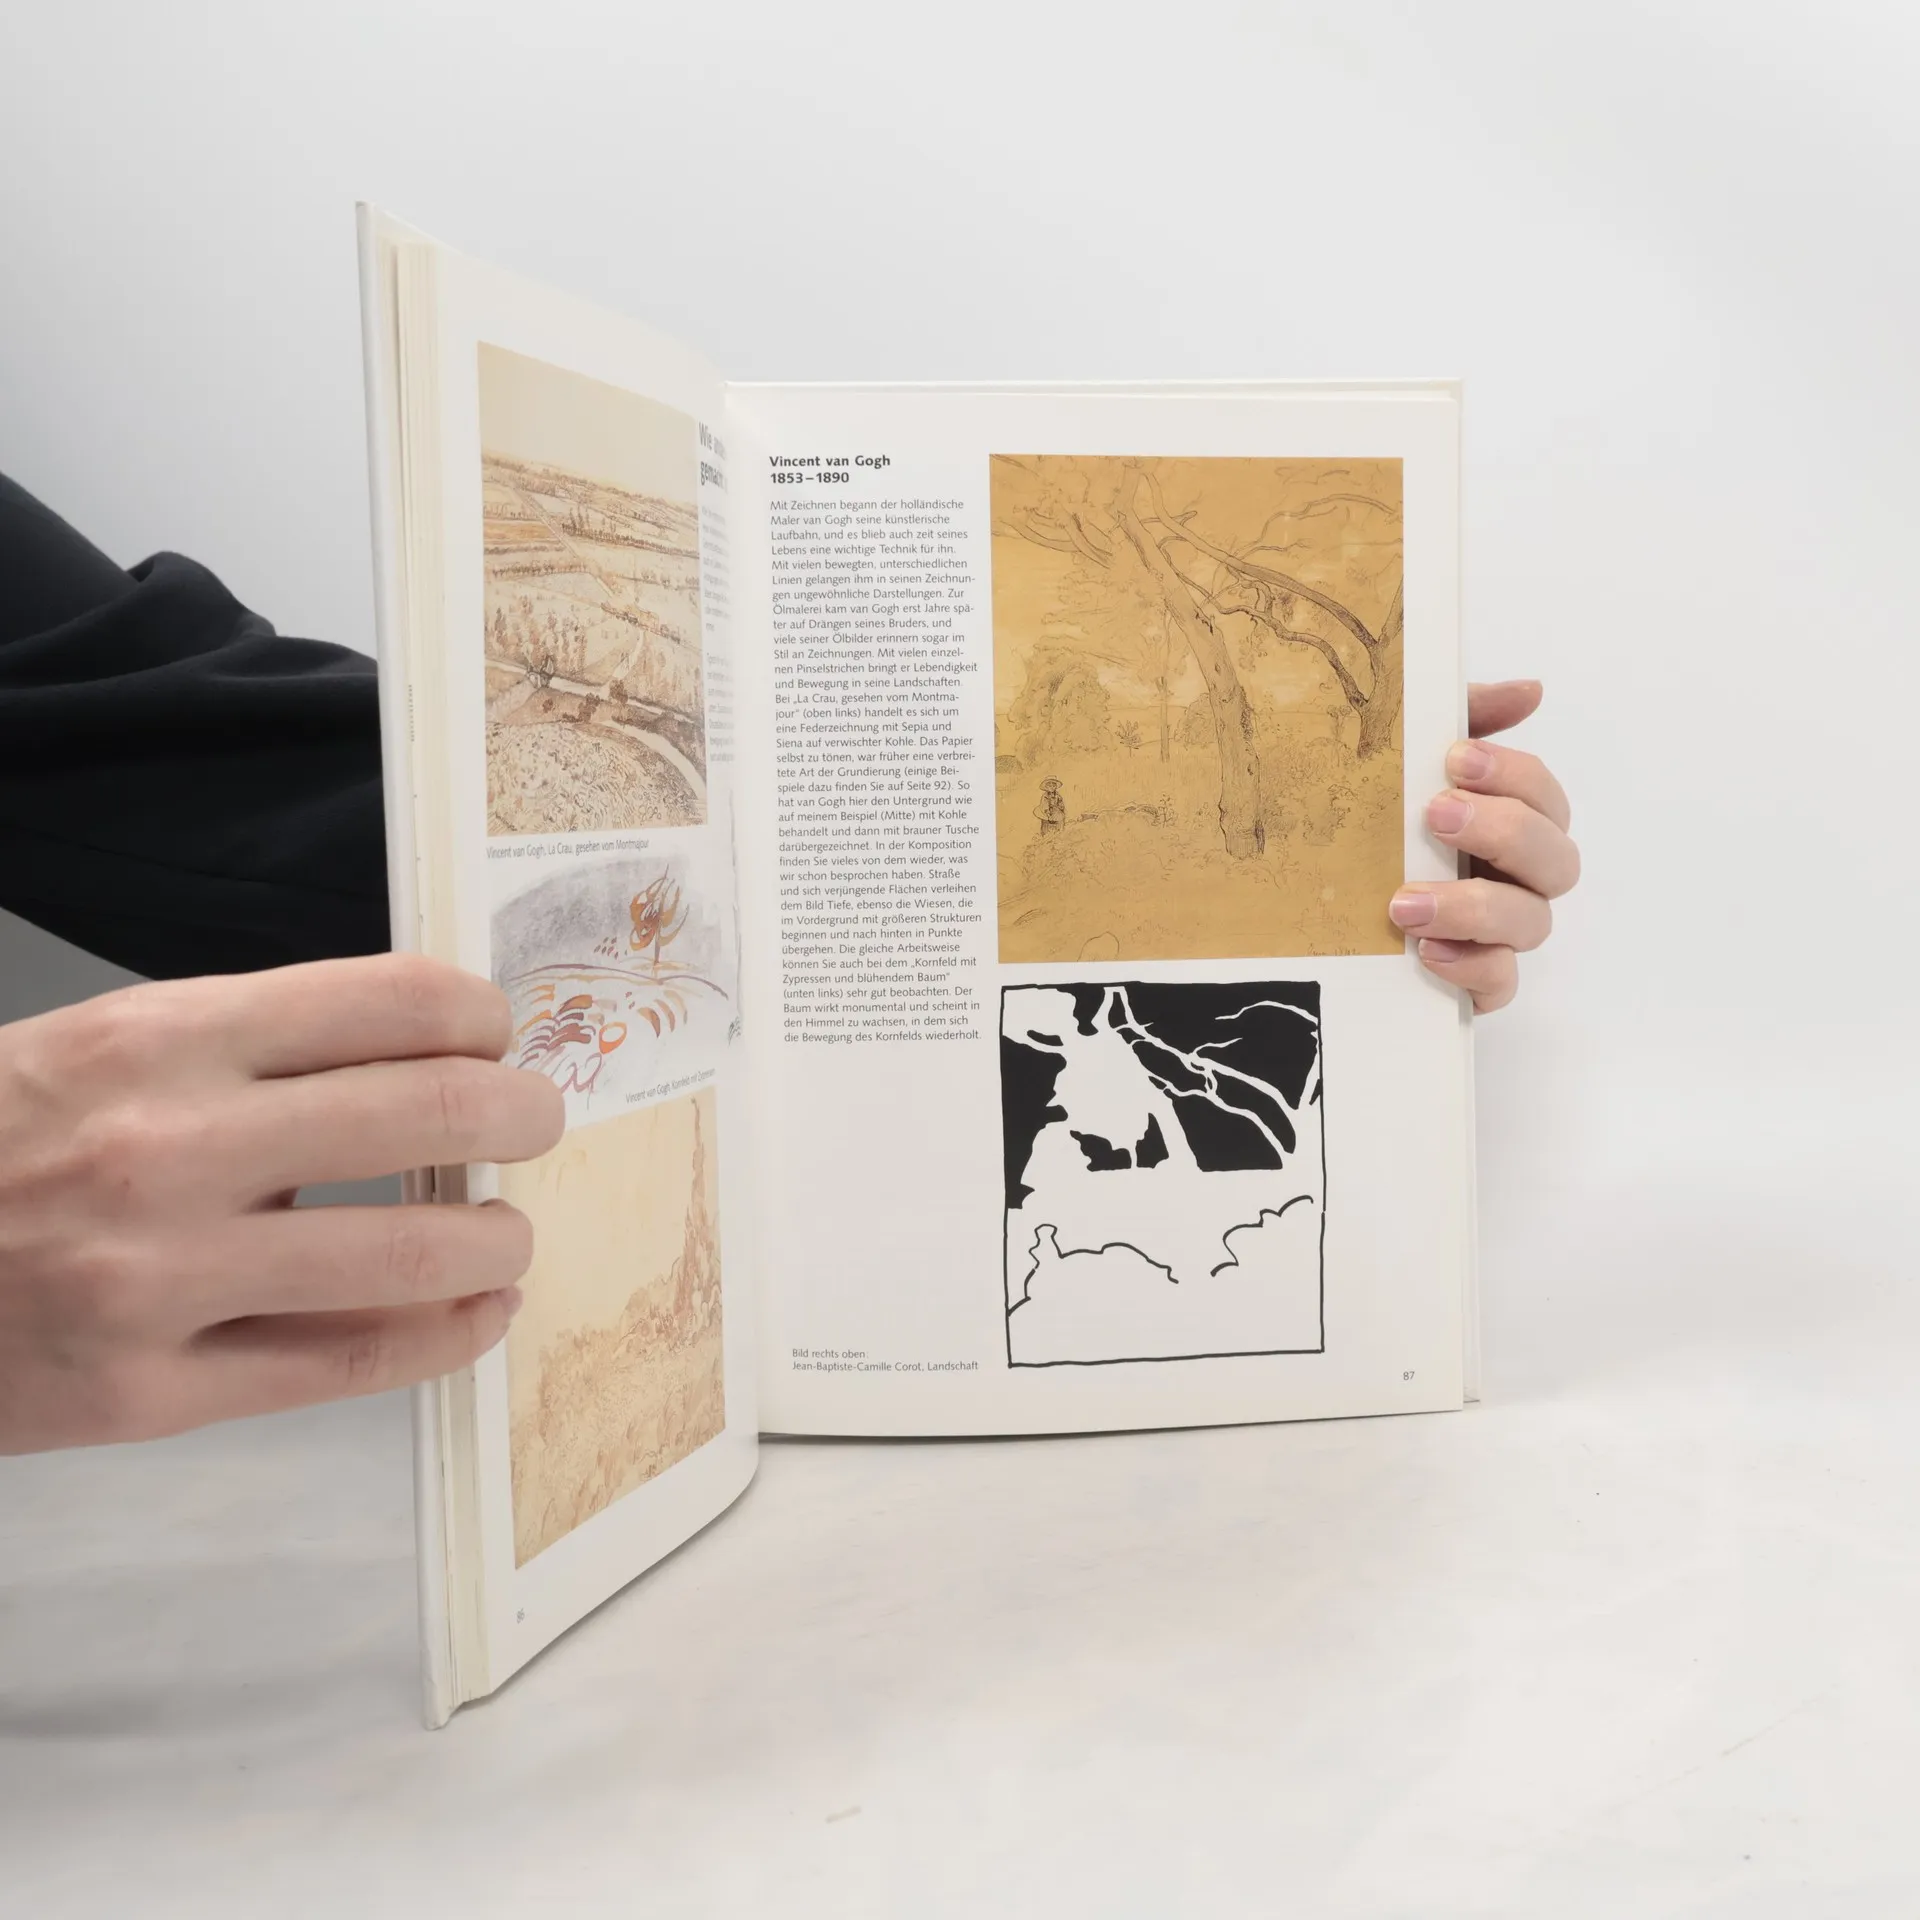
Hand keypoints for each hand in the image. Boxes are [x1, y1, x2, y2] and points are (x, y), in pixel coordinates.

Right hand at [0, 954, 563, 1452]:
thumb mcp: (105, 1048)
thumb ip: (254, 1047)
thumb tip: (427, 1053)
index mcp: (162, 1038)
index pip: (392, 1000)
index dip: (480, 1016)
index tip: (497, 1035)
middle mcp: (171, 1148)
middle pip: (431, 1110)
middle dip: (522, 1112)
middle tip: (539, 1122)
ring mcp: (161, 1279)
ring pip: (411, 1252)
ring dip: (499, 1237)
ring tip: (510, 1232)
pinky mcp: (150, 1393)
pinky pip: (346, 1366)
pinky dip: (443, 1337)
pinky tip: (477, 1314)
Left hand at [1387, 680, 1579, 1012]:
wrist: (1306, 911)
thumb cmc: (1374, 828)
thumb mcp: (1403, 764)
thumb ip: (1463, 719)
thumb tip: (1530, 690)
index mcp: (1507, 822)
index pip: (1544, 795)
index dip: (1513, 775)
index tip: (1455, 759)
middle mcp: (1514, 879)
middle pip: (1556, 858)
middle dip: (1504, 831)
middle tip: (1436, 815)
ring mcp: (1499, 935)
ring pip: (1532, 923)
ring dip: (1474, 906)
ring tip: (1405, 902)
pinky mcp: (1474, 984)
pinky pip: (1500, 984)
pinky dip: (1473, 968)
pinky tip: (1426, 952)